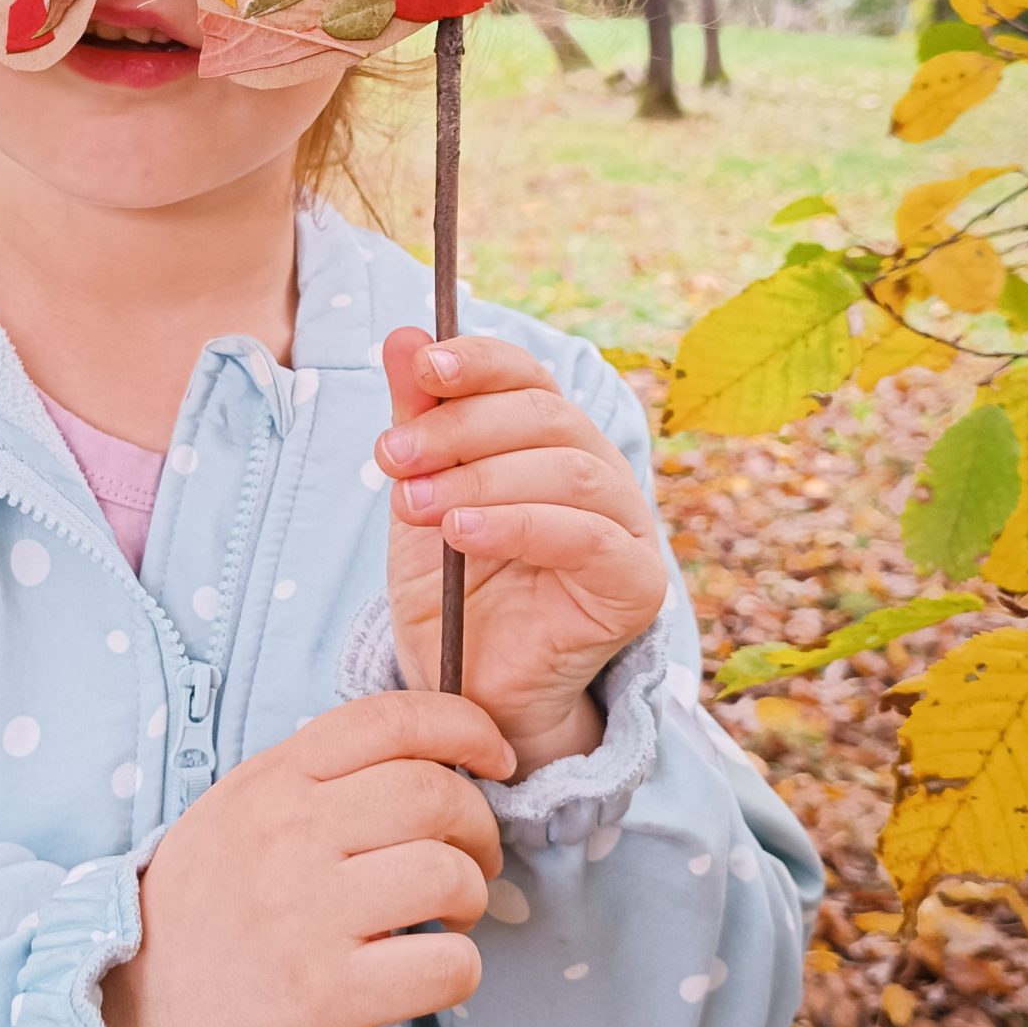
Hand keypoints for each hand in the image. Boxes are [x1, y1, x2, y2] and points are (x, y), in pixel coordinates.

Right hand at [101, 692, 513, 1026]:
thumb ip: (317, 777)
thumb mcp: (237, 810)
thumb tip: (429, 761)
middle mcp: (290, 834)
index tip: (493, 759)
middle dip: (479, 827)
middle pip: (436, 795)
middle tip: (472, 859)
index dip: (466, 728)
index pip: (391, 719)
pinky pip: (444, 966)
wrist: (128, 1013)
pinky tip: (429, 972)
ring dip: (471, 898)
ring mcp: (306, 914)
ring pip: (448, 875)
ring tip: (449, 917)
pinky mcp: (325, 996)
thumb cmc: (197, 910)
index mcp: (274, 780)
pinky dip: (458, 969)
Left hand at [377, 329, 668, 779]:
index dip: (477, 361)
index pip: (526, 375)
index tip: (420, 365)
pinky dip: (520, 524)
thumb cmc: (452, 592)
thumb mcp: (419, 496)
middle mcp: (599, 471)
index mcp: (552, 439)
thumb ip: (417, 421)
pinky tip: (462, 532)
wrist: (470, 690)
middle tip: (391, 455)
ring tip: (414, 503)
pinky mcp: (636, 583)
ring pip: (568, 469)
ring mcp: (627, 526)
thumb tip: (402, 336)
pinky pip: (586, 537)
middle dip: (460, 427)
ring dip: (480, 478)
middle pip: (545, 415)